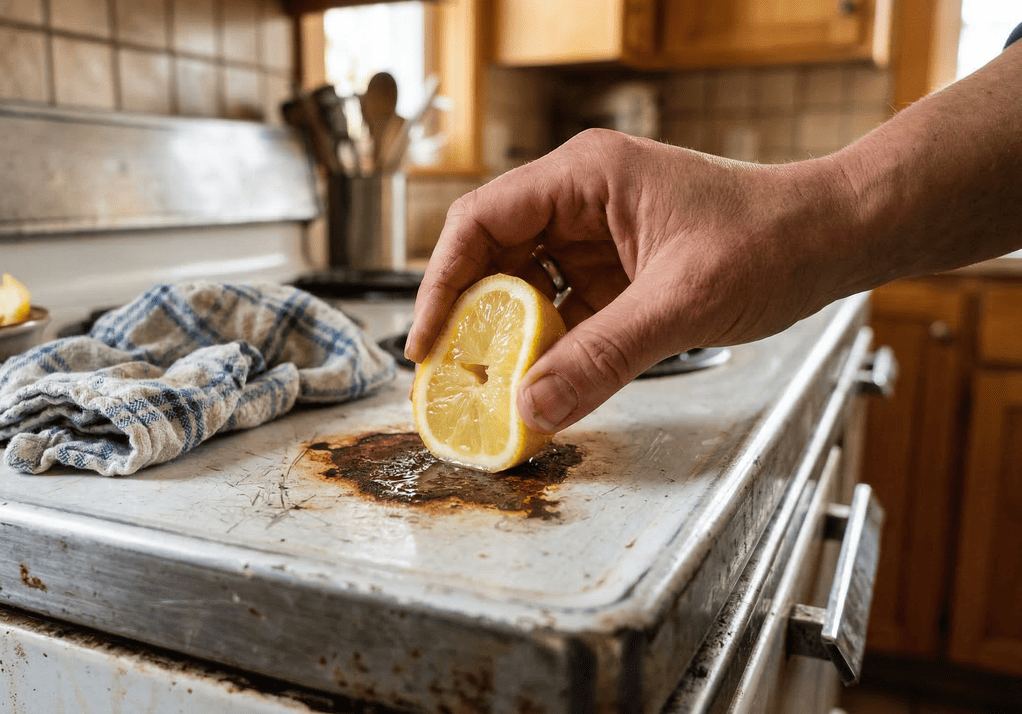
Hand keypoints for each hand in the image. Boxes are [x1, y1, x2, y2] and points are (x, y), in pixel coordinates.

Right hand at [405, 129, 862, 432]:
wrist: (834, 240)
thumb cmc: (773, 239)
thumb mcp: (683, 303)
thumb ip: (604, 357)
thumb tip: (533, 407)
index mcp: (585, 176)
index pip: (482, 223)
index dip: (442, 283)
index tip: (426, 342)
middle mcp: (580, 200)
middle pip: (493, 258)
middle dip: (471, 321)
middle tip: (454, 380)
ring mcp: (595, 237)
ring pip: (523, 289)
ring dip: (508, 341)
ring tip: (492, 391)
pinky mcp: (614, 272)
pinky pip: (560, 311)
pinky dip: (547, 349)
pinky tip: (541, 384)